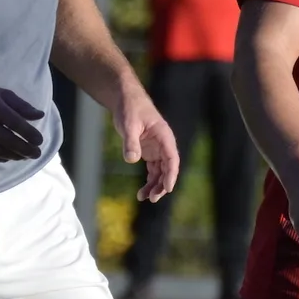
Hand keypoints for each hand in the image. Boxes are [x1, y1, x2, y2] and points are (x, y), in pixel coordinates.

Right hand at [0, 78, 44, 161]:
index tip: (40, 140)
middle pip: (7, 140)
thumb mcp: (3, 94)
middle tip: (37, 154)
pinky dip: (1, 158)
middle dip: (25, 150)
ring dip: (15, 156)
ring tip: (25, 156)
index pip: (15, 123)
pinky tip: (10, 157)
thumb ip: (22, 106)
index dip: (29, 134)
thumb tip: (40, 116)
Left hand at [114, 81, 179, 201]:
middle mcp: (164, 145)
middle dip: (162, 185)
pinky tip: (142, 192)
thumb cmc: (130, 108)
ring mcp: (157, 150)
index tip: (167, 188)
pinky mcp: (149, 152)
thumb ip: (131, 142)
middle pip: (168, 169)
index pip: (172, 159)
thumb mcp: (129, 124)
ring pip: (160, 172)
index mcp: (164, 136)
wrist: (126, 100)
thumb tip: (131, 160)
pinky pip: (153, 170)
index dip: (171, 174)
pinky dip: (149, 181)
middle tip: (152, 198)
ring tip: (143, 198)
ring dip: (154, 186)